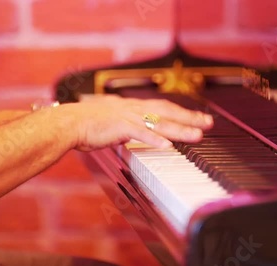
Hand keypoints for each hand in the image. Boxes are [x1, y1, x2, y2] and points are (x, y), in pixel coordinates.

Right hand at [59, 95, 213, 150]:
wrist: (68, 122)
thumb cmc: (86, 124)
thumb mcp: (112, 123)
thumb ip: (127, 128)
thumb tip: (137, 134)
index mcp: (132, 107)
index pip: (162, 108)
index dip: (181, 113)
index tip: (197, 118)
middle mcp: (133, 108)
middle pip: (167, 112)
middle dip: (189, 118)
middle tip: (209, 123)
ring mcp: (127, 116)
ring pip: (159, 123)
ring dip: (179, 130)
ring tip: (197, 136)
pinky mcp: (119, 126)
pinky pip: (140, 134)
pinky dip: (155, 140)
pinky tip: (168, 146)